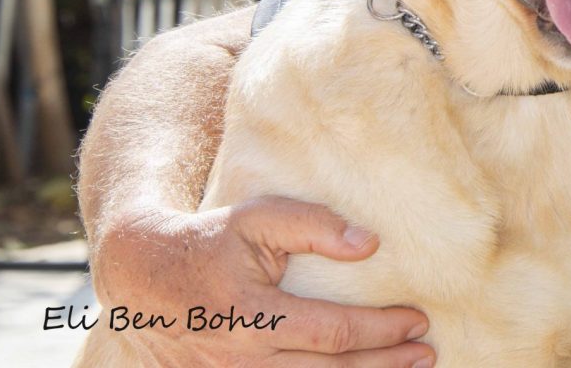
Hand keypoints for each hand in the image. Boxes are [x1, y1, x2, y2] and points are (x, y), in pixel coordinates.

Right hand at [89, 196, 433, 365]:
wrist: (143, 278)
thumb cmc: (210, 241)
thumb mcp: (258, 218)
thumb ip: (313, 226)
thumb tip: (369, 244)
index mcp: (254, 315)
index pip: (335, 333)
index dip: (382, 330)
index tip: (418, 320)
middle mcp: (242, 359)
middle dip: (385, 364)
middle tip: (426, 354)